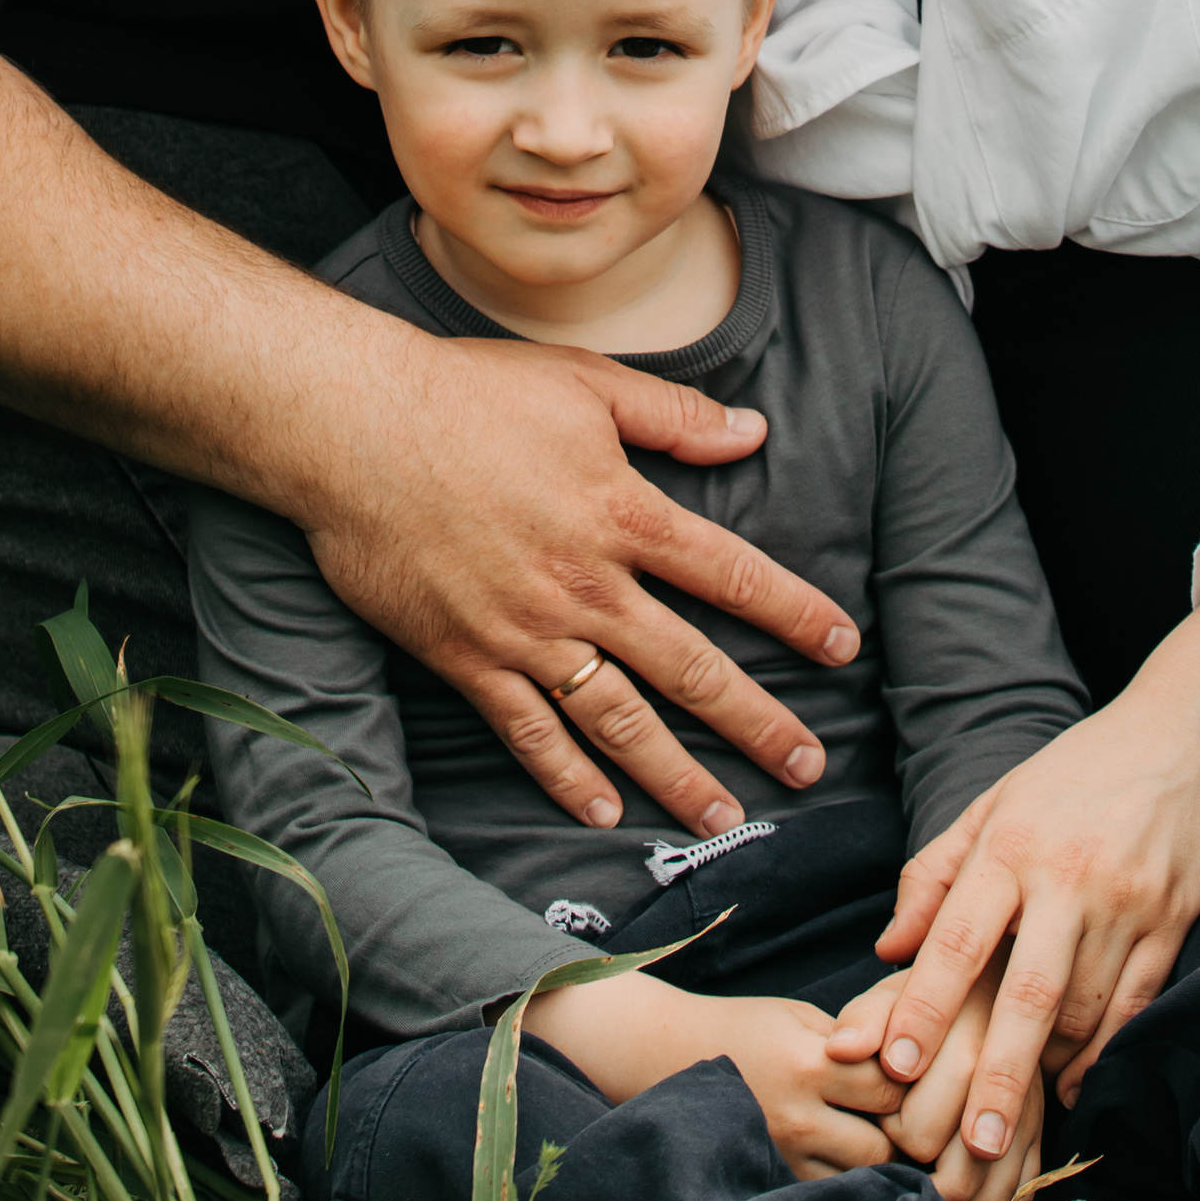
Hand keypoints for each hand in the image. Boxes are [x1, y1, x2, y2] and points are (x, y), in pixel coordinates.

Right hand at [300, 333, 858, 839]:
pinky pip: (530, 733)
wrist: (356, 428)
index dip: (795, 614)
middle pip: (692, 667)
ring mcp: (527, 631)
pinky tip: (604, 811)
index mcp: (623, 512)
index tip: (842, 648)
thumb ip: (674, 414)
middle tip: (808, 766)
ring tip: (724, 819)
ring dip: (679, 774)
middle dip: (758, 722)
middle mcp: (587, 585)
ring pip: (621, 719)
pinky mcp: (468, 658)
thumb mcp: (585, 381)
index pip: (733, 574)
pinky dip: (568, 778)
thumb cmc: (469, 392)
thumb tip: (754, 429)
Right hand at [528, 970, 902, 1177]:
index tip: (916, 1073)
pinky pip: (831, 1189)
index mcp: (808, 1062)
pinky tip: (851, 1155)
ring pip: (862, 1176)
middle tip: (909, 1115)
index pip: (889, 1086)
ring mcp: (784, 1153)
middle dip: (903, 1130)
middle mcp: (798, 1114)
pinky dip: (848, 1177)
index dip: (911, 1080)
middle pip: (884, 1142)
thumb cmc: (744, 1027)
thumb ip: (852, 1041)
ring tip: (885, 1137)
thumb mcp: (799, 1015)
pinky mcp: (775, 1176)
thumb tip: (908, 1065)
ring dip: (879, 1160)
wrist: (670, 1056)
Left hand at [826, 535, 1199, 1173]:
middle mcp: (1068, 874)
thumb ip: (939, 869)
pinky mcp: (1174, 921)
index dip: (922, 1007)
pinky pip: (1135, 1003)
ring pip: (1081, 1008)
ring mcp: (1127, 901)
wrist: (1194, 726)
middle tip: (970, 1140)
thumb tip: (890, 945)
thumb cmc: (1085, 765)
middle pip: (1023, 993)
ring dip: (1048, 1067)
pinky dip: (1104, 1049)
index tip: (891, 1064)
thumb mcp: (1000, 797)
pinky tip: (1076, 1079)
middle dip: (994, 1074)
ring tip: (1014, 1114)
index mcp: (1013, 840)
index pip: (955, 937)